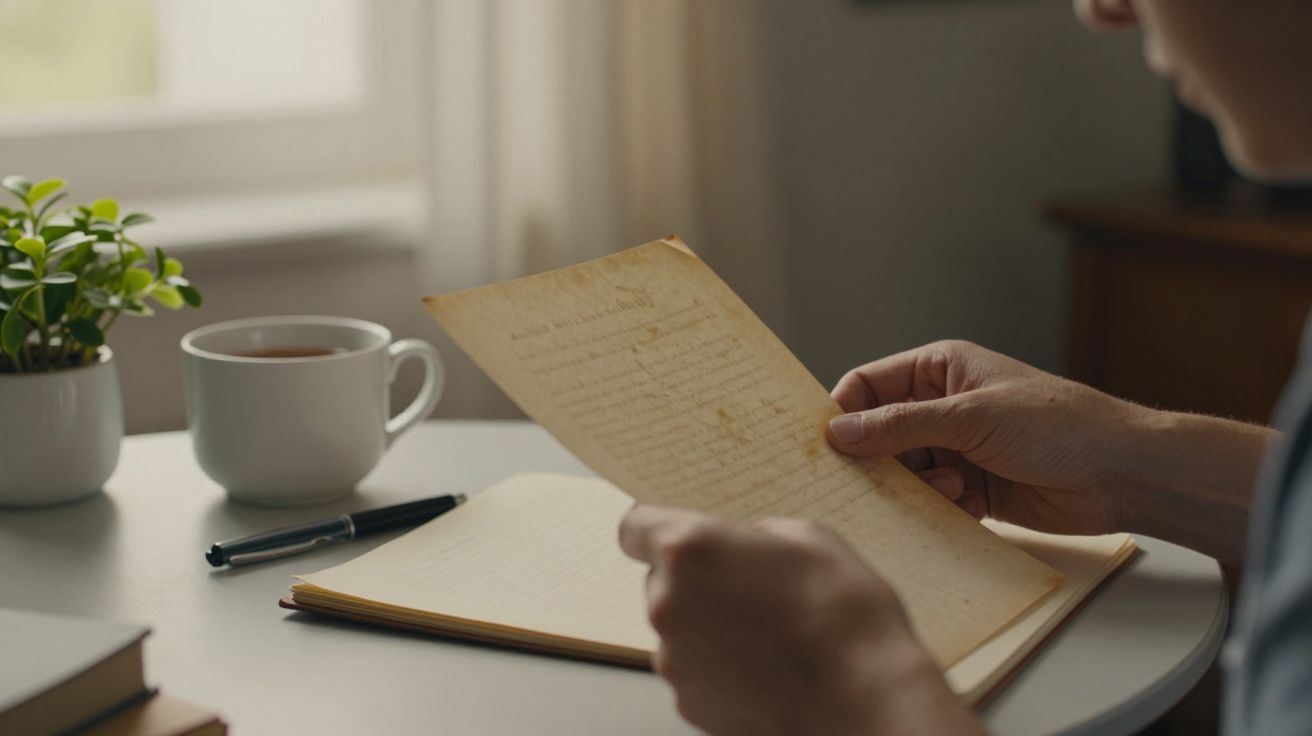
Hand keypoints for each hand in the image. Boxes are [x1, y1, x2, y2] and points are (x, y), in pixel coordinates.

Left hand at [618, 505, 982, 735]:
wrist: (864, 696)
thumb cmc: (843, 613)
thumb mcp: (807, 536)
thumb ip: (755, 535)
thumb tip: (744, 546)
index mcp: (689, 549)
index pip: (635, 527)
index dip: (657, 528)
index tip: (676, 533)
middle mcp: (667, 603)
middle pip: (660, 580)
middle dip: (696, 580)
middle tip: (749, 585)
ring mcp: (674, 658)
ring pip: (678, 627)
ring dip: (708, 623)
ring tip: (766, 630)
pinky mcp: (688, 702)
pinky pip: (693, 668)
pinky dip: (718, 664)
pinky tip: (764, 663)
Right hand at [826, 340, 1144, 535]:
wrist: (1122, 473)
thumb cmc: (1058, 425)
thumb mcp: (970, 417)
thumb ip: (899, 425)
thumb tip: (837, 431)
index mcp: (939, 369)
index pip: (868, 386)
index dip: (843, 413)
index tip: (827, 447)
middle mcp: (942, 406)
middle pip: (878, 435)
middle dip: (880, 460)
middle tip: (885, 482)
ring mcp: (956, 448)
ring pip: (903, 472)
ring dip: (918, 486)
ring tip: (952, 486)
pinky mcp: (971, 487)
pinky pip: (930, 500)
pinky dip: (941, 505)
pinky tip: (972, 503)